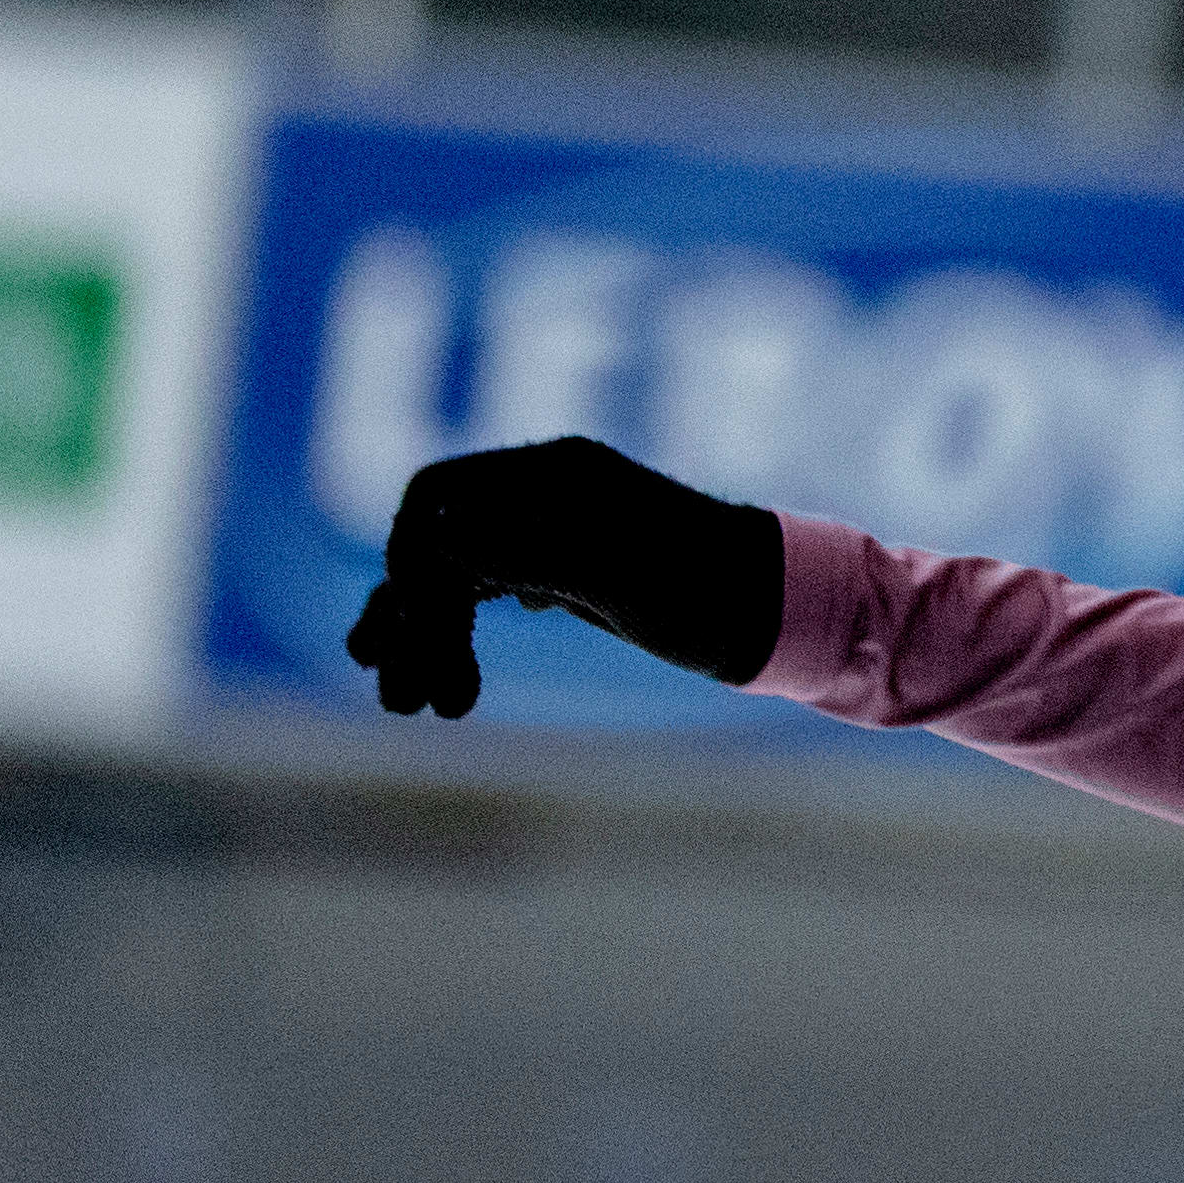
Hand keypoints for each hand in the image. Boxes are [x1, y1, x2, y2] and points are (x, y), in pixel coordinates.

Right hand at [343, 439, 787, 718]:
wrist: (784, 612)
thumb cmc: (712, 591)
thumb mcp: (618, 577)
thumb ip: (526, 551)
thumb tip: (433, 538)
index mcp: (553, 474)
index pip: (435, 500)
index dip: (408, 564)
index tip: (413, 634)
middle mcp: (545, 492)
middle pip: (439, 546)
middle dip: (412, 620)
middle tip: (399, 704)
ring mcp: (554, 531)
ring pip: (459, 579)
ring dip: (429, 640)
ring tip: (409, 708)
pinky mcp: (570, 571)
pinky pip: (492, 594)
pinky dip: (465, 637)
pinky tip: (458, 683)